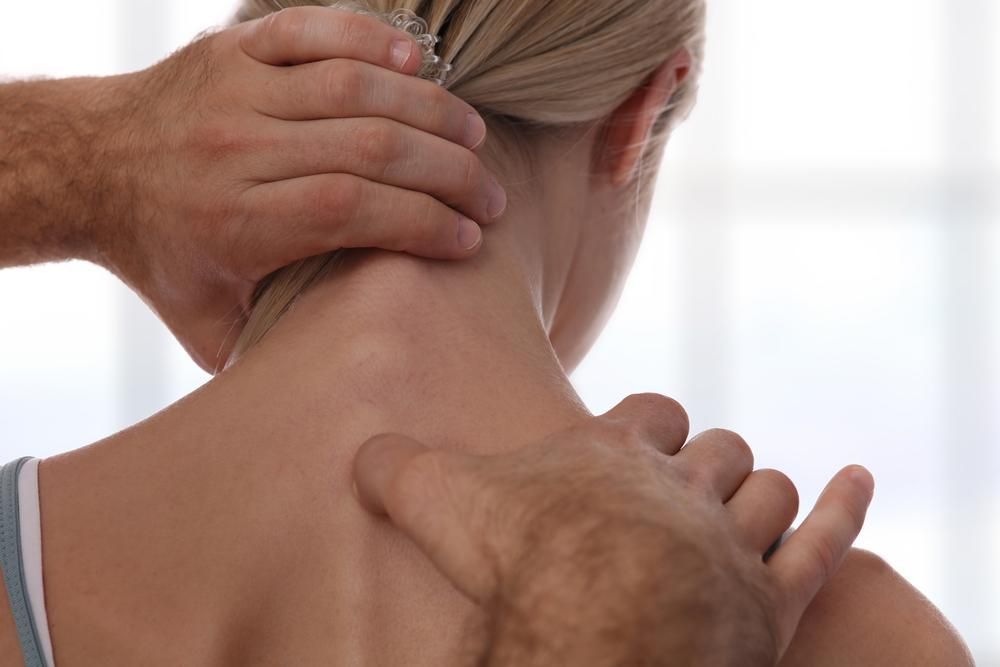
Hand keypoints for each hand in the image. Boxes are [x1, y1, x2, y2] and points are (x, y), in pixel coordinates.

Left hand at [95, 7, 504, 371]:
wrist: (88, 166)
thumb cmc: (160, 253)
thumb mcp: (204, 325)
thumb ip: (268, 354)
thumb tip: (340, 379)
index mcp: (237, 221)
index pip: (354, 210)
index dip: (424, 223)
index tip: (469, 240)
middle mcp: (237, 150)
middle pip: (369, 149)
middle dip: (448, 173)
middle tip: (490, 196)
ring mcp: (236, 90)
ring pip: (354, 88)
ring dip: (428, 110)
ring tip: (474, 136)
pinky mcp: (235, 49)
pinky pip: (314, 31)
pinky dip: (372, 42)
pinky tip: (417, 64)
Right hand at [353, 394, 874, 665]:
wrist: (592, 628)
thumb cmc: (519, 558)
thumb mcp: (442, 502)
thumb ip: (399, 469)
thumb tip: (359, 451)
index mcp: (615, 456)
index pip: (648, 416)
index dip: (647, 426)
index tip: (638, 440)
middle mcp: (681, 486)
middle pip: (713, 452)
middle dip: (706, 461)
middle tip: (687, 486)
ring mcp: (731, 538)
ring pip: (762, 492)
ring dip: (759, 492)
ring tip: (747, 502)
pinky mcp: (770, 597)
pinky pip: (822, 540)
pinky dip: (841, 509)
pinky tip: (855, 480)